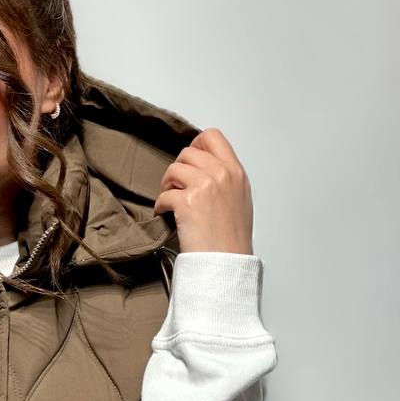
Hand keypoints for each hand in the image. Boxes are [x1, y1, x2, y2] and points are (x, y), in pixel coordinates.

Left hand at [153, 128, 253, 254]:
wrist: (227, 263)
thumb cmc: (232, 240)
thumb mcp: (239, 201)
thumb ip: (224, 180)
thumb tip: (203, 170)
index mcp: (236, 173)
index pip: (213, 137)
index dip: (195, 145)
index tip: (188, 161)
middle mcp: (222, 175)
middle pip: (188, 152)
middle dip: (178, 169)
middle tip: (176, 187)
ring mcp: (206, 186)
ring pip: (173, 169)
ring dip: (167, 185)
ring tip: (171, 202)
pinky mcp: (188, 202)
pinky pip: (164, 195)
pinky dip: (160, 205)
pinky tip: (166, 215)